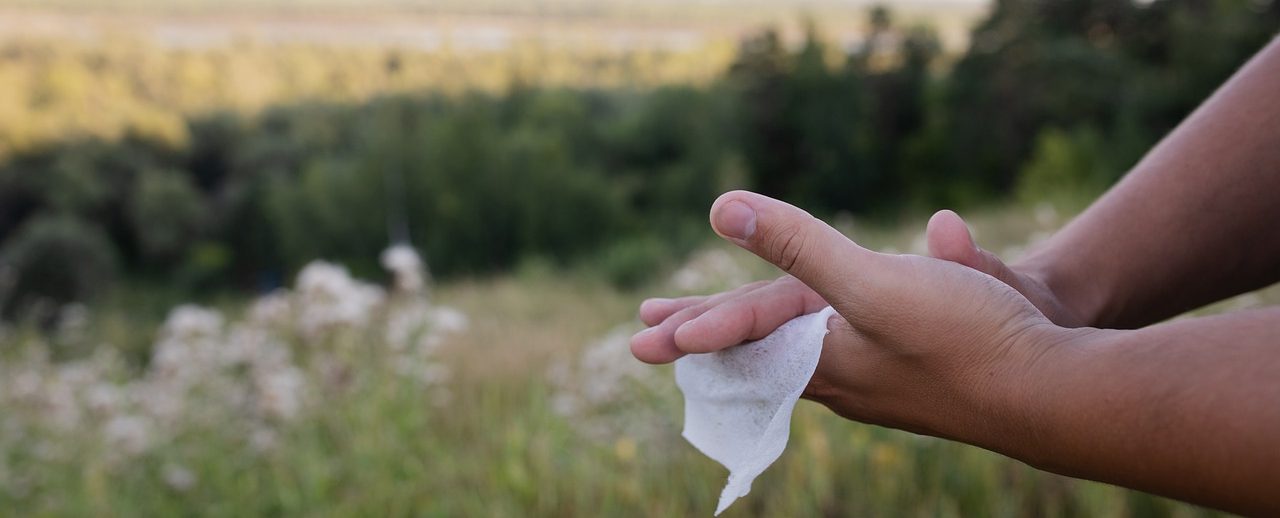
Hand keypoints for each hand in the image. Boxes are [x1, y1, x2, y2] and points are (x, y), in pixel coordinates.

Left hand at [632, 191, 1069, 446]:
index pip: (743, 340)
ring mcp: (883, 384)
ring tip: (742, 340)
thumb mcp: (870, 282)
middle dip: (716, 339)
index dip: (696, 327)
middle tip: (672, 338)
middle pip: (763, 356)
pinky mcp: (920, 377)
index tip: (646, 334)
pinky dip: (817, 347)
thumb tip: (723, 210)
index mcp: (823, 359)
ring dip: (763, 342)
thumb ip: (798, 245)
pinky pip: (847, 362)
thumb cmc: (966, 337)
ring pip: (804, 360)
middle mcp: (844, 381)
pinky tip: (831, 348)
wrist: (1056, 392)